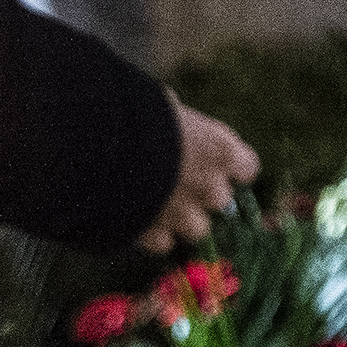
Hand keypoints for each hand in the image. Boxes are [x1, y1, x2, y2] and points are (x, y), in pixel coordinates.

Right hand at [136, 94, 260, 254]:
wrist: (98, 150)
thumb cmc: (134, 116)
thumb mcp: (162, 105)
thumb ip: (179, 122)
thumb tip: (173, 113)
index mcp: (219, 151)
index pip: (247, 167)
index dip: (231, 166)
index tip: (215, 160)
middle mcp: (209, 188)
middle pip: (221, 200)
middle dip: (204, 192)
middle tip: (179, 179)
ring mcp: (183, 216)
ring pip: (197, 228)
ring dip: (183, 219)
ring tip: (159, 203)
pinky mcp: (154, 235)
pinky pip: (163, 242)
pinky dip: (154, 233)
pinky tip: (138, 217)